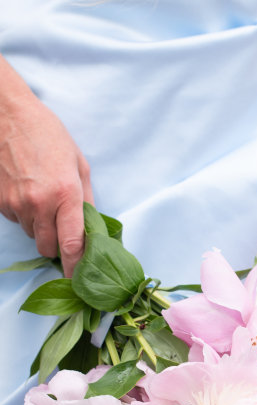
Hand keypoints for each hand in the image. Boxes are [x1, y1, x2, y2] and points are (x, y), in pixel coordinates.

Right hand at [0, 56, 93, 277]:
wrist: (8, 116)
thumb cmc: (49, 137)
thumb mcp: (79, 165)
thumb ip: (87, 200)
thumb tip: (92, 229)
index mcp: (66, 194)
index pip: (72, 244)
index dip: (76, 267)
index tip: (79, 281)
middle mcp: (40, 204)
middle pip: (48, 248)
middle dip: (57, 245)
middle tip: (62, 227)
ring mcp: (17, 204)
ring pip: (33, 236)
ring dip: (40, 227)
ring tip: (43, 199)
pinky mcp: (0, 202)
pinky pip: (17, 221)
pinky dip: (24, 215)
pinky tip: (27, 192)